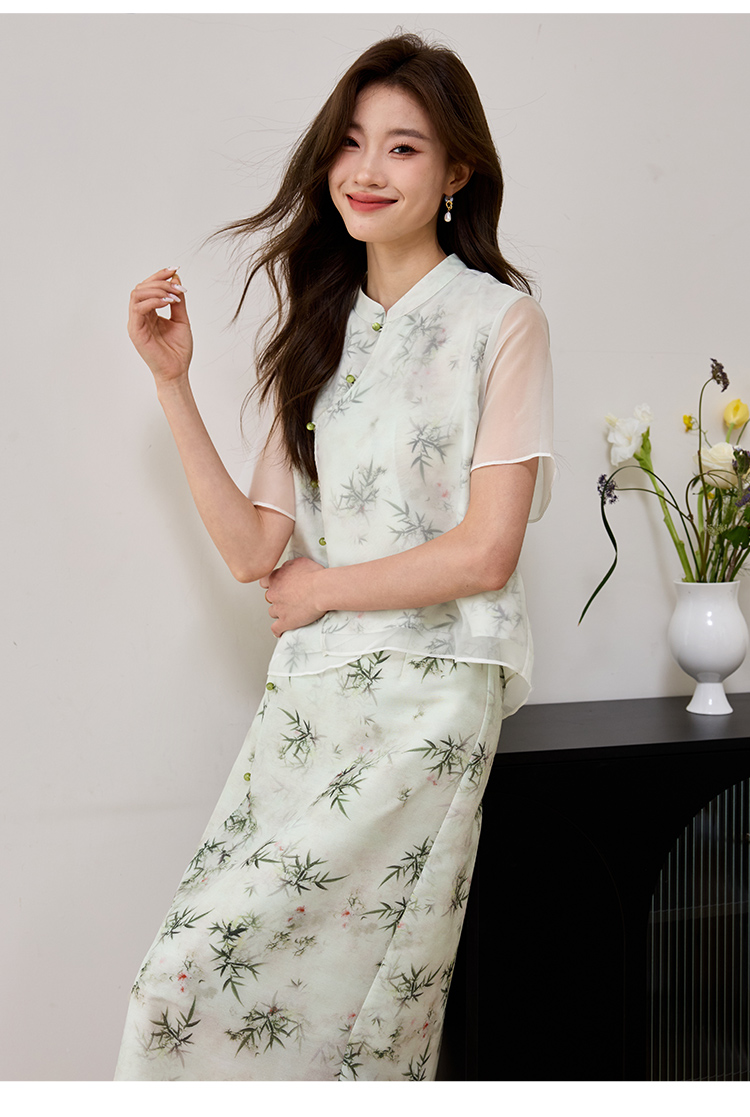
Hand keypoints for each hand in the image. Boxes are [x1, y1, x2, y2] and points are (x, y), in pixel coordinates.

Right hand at [128, 267, 193, 384]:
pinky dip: (153, 301)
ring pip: (137, 294)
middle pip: (141, 287)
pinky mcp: (135, 331)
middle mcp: (140, 316)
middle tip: (177, 284)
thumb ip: (178, 301)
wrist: (177, 372)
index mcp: (149, 313)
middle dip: (160, 281)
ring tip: (174, 295)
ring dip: (157, 289)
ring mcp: (136, 323)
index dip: (160, 276)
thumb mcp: (181, 320)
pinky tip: (168, 302)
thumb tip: (176, 279)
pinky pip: (138, 308)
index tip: (175, 269)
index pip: (149, 287)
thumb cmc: (178, 351)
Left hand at [259, 557, 326, 636]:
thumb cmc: (314, 575)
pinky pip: (276, 629)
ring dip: (279, 612)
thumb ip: (288, 566)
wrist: (321, 589)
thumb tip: (286, 568)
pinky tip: (281, 631)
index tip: (277, 586)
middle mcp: (274, 593)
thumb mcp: (299, 562)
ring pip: (273, 612)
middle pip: (269, 598)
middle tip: (289, 598)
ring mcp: (278, 608)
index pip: (264, 582)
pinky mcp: (285, 621)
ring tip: (290, 612)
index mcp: (276, 578)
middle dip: (277, 598)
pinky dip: (278, 630)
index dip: (271, 585)